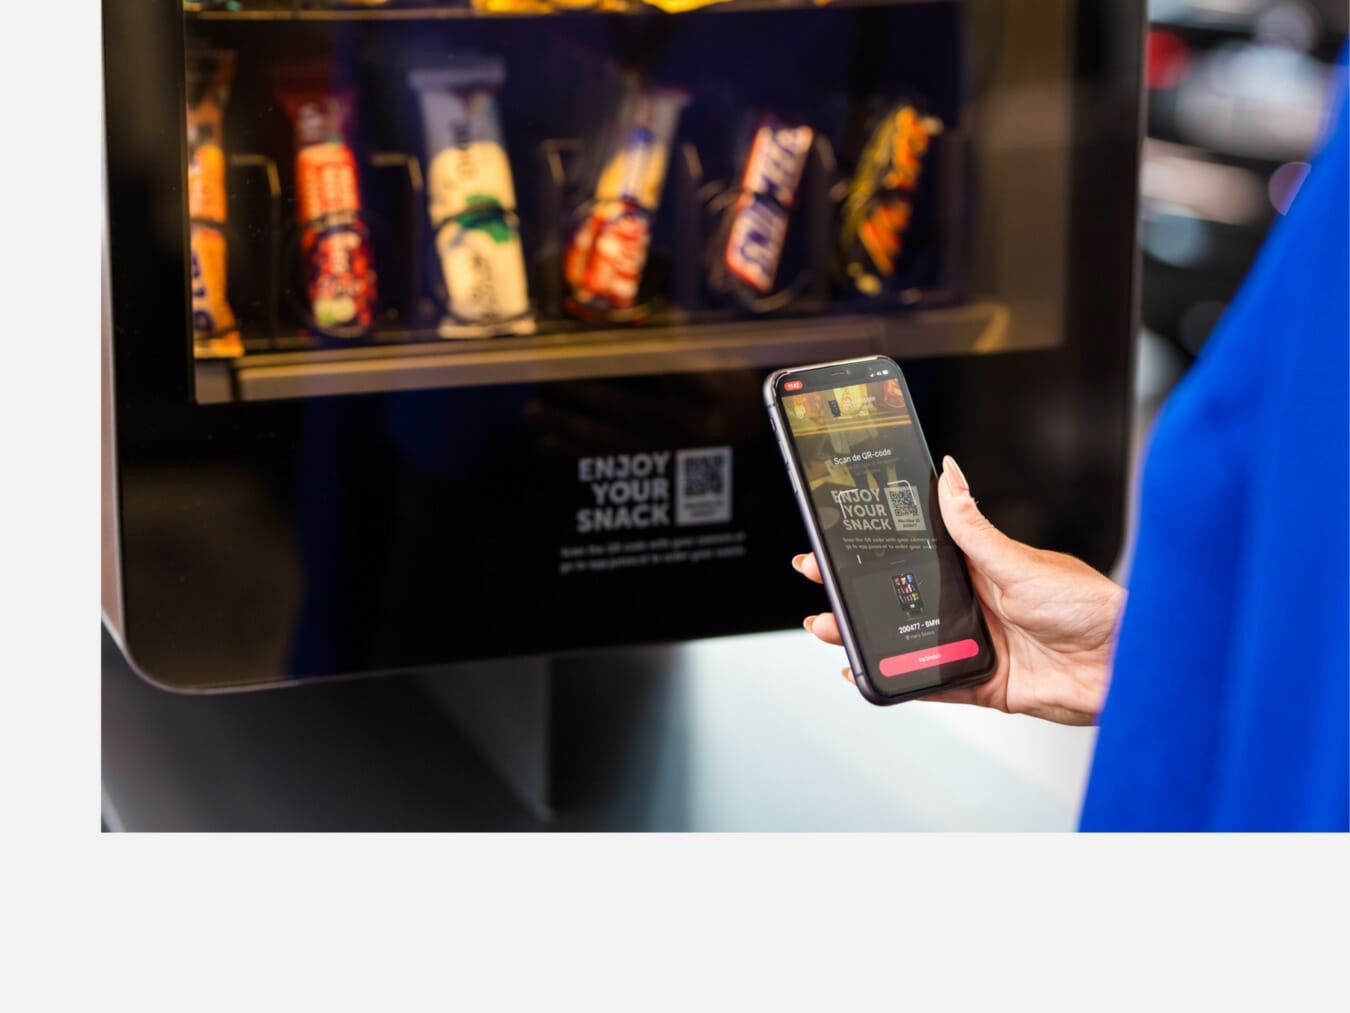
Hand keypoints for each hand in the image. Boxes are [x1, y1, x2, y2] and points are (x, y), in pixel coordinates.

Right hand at [796, 455, 1124, 724]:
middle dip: (854, 594)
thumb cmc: (1090, 604)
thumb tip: (949, 475)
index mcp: (978, 568)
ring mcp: (974, 644)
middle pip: (900, 600)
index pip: (915, 554)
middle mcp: (973, 604)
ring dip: (865, 637)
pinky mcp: (983, 683)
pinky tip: (867, 675)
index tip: (836, 541)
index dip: (875, 550)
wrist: (1127, 666)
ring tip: (829, 629)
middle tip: (818, 587)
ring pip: (906, 641)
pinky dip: (898, 682)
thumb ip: (973, 527)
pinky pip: (931, 684)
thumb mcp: (1020, 561)